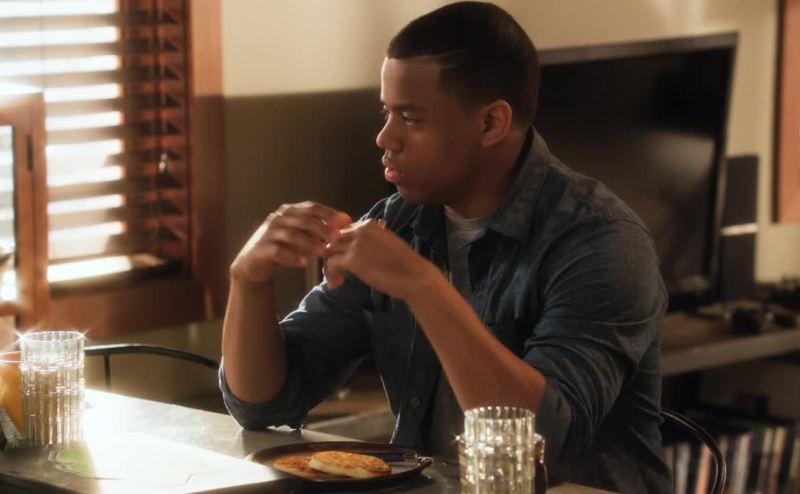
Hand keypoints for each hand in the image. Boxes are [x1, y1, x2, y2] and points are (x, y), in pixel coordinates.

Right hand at [230, 202, 351, 283]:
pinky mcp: (261, 249)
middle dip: (323, 228)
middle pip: (304, 220)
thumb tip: (344, 227)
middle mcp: (278, 219)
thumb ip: (317, 231)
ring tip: (324, 252)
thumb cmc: (282, 248)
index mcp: (289, 212)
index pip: (311, 207)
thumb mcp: (301, 237)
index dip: (329, 213)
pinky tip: (305, 263)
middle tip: (337, 238)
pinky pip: (279, 251)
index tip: (346, 221)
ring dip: (310, 244)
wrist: (254, 264)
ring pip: (292, 235)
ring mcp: (268, 233)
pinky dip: (292, 257)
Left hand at [324, 220, 437, 299]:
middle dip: (332, 255)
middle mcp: (360, 230)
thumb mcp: (388, 244)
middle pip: (333, 239)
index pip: (343, 231)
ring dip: (329, 267)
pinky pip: (331, 263)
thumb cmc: (404, 264)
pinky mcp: (352, 259)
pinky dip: (330, 274)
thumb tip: (361, 246)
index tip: (344, 261)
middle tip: (337, 272)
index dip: (340, 246)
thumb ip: (372, 241)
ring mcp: (355, 244)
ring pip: (328, 250)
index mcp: (369, 225)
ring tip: (336, 281)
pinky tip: (337, 284)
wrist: (414, 276)